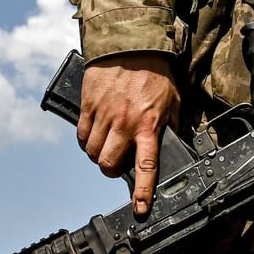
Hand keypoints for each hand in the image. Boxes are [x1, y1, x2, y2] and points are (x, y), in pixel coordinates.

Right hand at [78, 51, 180, 216]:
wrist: (130, 45)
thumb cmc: (154, 73)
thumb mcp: (172, 101)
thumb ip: (169, 125)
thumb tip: (172, 144)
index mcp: (148, 125)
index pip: (146, 166)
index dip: (142, 191)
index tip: (140, 208)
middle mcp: (124, 123)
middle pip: (107, 164)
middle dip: (110, 170)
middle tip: (116, 163)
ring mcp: (103, 115)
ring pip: (92, 152)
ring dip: (98, 155)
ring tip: (107, 145)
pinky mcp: (88, 106)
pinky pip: (81, 135)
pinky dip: (86, 140)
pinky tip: (95, 133)